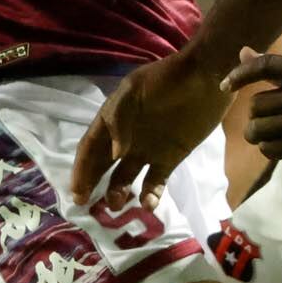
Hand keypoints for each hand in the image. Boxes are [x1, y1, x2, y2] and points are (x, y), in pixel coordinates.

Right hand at [74, 49, 227, 205]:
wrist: (205, 78)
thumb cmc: (166, 79)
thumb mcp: (134, 90)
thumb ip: (119, 119)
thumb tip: (115, 155)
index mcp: (113, 119)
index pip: (90, 147)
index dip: (81, 169)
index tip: (76, 191)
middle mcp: (126, 137)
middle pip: (103, 165)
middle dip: (92, 184)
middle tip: (85, 204)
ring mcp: (148, 149)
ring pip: (126, 177)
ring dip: (118, 192)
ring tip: (117, 204)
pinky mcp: (170, 158)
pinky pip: (155, 182)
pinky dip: (150, 195)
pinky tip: (149, 204)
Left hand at [223, 48, 281, 168]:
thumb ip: (279, 68)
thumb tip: (243, 52)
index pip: (267, 65)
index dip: (241, 74)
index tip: (226, 86)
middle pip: (258, 104)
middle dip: (254, 116)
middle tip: (262, 121)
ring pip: (262, 129)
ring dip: (257, 135)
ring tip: (265, 136)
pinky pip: (274, 149)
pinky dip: (269, 149)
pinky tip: (277, 147)